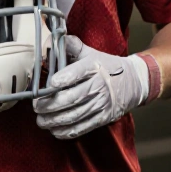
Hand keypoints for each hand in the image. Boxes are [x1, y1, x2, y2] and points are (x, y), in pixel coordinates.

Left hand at [33, 35, 149, 139]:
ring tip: (41, 120)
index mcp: (94, 67)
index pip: (78, 72)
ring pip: (74, 115)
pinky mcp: (104, 117)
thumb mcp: (92, 53)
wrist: (134, 82)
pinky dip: (66, 131)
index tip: (49, 84)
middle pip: (72, 98)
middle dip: (50, 104)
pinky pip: (83, 127)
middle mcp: (99, 85)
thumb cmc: (107, 67)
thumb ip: (72, 47)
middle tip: (36, 106)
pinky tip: (55, 130)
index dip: (63, 78)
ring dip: (54, 120)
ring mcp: (102, 103)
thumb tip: (52, 40)